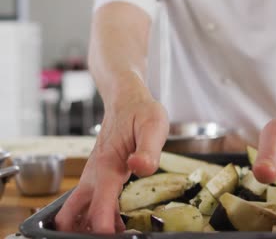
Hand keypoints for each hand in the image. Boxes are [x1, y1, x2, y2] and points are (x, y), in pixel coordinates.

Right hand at [55, 88, 168, 232]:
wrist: (125, 99)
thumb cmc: (140, 111)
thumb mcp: (153, 126)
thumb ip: (148, 150)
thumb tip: (141, 167)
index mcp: (108, 166)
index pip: (99, 207)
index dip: (103, 229)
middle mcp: (94, 174)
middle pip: (73, 215)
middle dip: (83, 233)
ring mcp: (92, 175)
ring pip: (75, 211)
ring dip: (86, 227)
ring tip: (115, 236)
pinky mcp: (96, 175)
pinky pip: (88, 202)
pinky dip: (94, 217)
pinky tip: (115, 224)